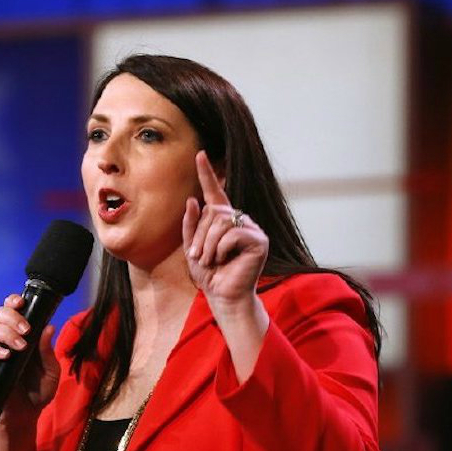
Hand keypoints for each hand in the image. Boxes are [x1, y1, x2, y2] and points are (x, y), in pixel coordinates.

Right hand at [0, 294, 59, 450]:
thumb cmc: (40, 391)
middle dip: (12, 317)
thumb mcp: (52, 371)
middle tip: (26, 330)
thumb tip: (49, 327)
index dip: (13, 301)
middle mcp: (7, 341)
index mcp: (23, 336)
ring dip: (6, 334)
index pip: (13, 311)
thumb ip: (48, 351)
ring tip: (21, 347)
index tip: (21, 302)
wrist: (27, 416)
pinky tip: (8, 356)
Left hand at [182, 150, 268, 310]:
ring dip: (208, 244)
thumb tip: (193, 199)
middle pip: (214, 212)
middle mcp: (240, 220)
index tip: (200, 154)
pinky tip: (224, 260)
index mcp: (223, 221)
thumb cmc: (209, 274)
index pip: (215, 193)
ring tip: (210, 261)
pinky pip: (232, 234)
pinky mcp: (259, 240)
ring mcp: (252, 229)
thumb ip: (192, 225)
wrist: (223, 296)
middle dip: (200, 236)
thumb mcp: (192, 247)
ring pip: (221, 222)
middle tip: (199, 257)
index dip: (206, 174)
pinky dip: (221, 248)